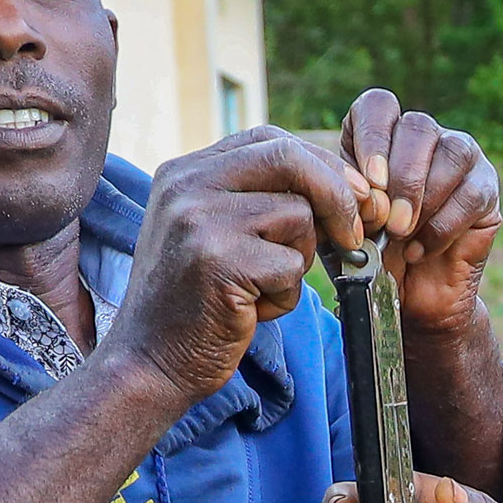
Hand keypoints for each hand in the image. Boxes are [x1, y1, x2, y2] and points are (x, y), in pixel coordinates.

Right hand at [97, 126, 376, 405]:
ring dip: (297, 262)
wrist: (150, 362)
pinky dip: (284, 297)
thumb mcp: (217, 236)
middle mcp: (187, 185)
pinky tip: (250, 312)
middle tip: (352, 235)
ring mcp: (199, 220)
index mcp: (186, 172)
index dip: (321, 165)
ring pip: (298, 217)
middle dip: (337, 195)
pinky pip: (290, 266)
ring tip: (260, 290)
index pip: (269, 140)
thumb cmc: (196, 305)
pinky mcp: (217, 260)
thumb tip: (348, 188)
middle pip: (289, 159)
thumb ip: (260, 202)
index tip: (352, 198)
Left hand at [340, 89, 500, 340]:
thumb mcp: (342, 226)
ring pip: (453, 151)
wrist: (405, 298)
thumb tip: (370, 194)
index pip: (379, 106)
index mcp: (380, 134)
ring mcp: (459, 158)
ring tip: (404, 234)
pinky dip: (444, 225)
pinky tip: (422, 249)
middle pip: (419, 126)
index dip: (374, 138)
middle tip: (391, 221)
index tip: (371, 183)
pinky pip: (472, 193)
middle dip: (403, 177)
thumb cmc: (369, 254)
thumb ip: (346, 202)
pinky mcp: (485, 189)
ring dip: (426, 196)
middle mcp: (422, 137)